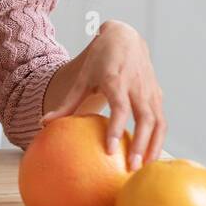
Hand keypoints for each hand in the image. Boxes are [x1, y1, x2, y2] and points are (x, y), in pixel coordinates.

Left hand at [41, 19, 165, 170]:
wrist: (126, 38)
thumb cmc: (101, 60)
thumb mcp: (82, 78)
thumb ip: (67, 103)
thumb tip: (44, 123)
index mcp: (115, 80)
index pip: (120, 108)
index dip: (116, 129)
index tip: (110, 150)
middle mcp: (136, 86)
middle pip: (144, 118)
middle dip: (140, 144)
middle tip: (132, 168)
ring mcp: (150, 90)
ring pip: (158, 121)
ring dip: (154, 145)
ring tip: (146, 167)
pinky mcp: (158, 94)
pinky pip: (162, 119)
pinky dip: (159, 138)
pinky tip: (151, 155)